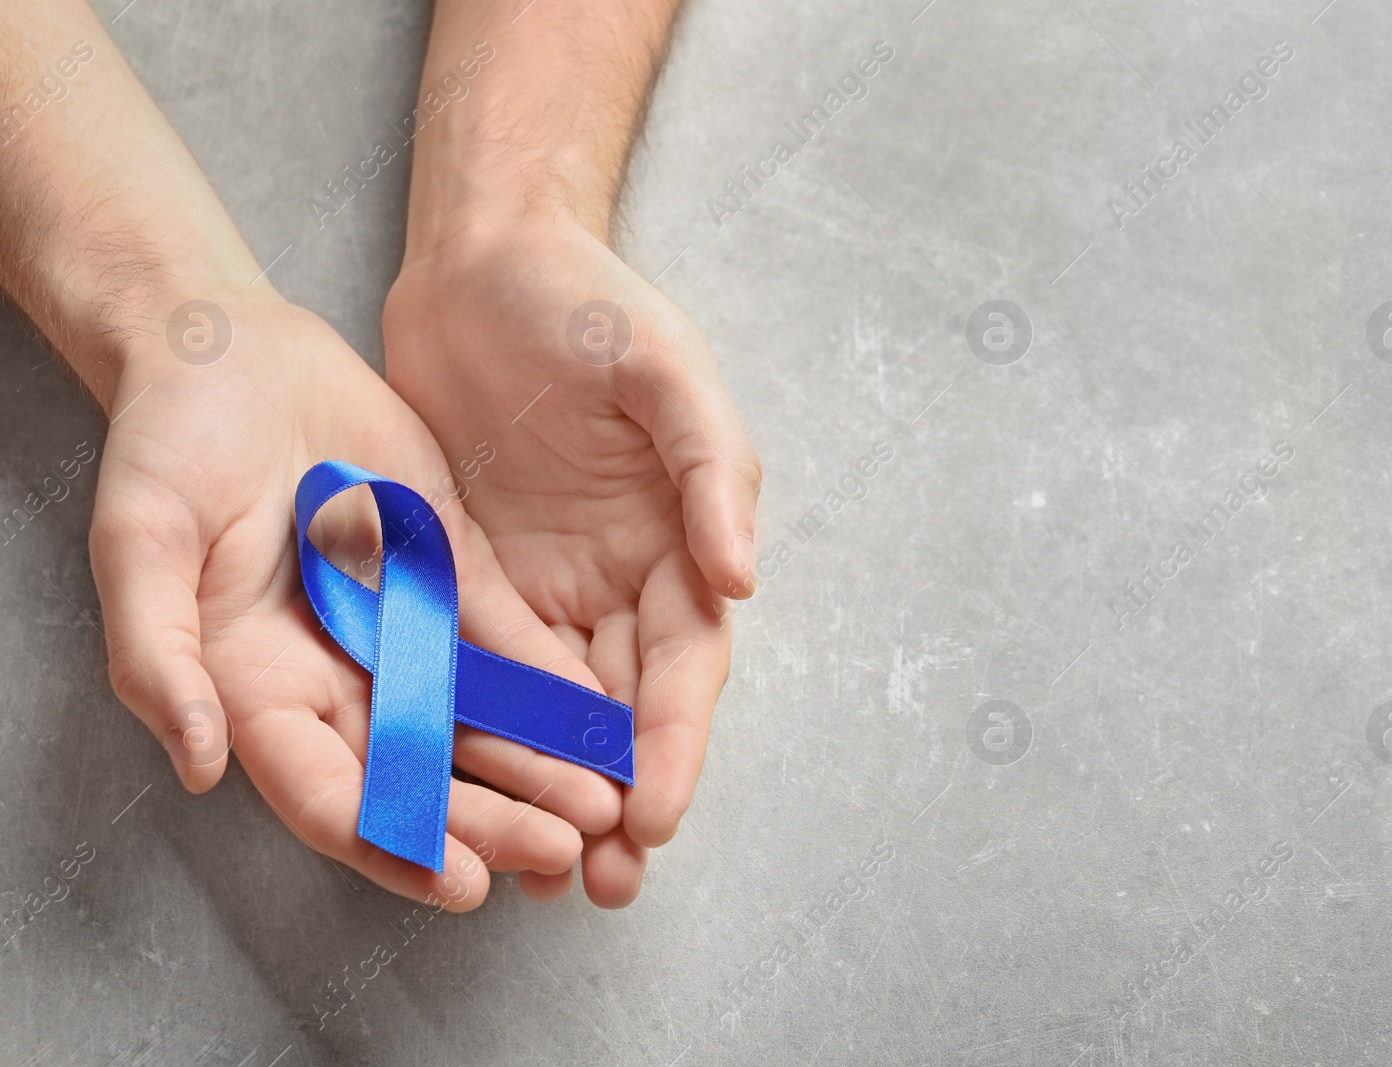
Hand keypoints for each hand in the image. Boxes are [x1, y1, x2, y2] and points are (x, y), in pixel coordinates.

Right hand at [91, 292, 622, 908]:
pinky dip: (554, 683)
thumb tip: (199, 763)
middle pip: (422, 776)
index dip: (393, 847)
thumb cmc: (166, 449)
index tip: (463, 886)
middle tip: (563, 848)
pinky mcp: (449, 580)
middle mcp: (339, 681)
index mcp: (259, 691)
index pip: (331, 797)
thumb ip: (158, 654)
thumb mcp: (139, 543)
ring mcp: (400, 633)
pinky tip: (606, 713)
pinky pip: (509, 642)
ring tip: (604, 802)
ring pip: (478, 722)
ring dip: (539, 767)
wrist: (232, 356)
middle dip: (493, 820)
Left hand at [384, 213, 761, 906]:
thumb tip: (743, 581)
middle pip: (623, 713)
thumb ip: (709, 471)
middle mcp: (616, 582)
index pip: (683, 669)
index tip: (657, 817)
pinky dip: (478, 738)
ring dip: (551, 793)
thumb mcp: (665, 372)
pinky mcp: (470, 578)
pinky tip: (464, 793)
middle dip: (619, 800)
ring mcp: (543, 587)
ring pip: (552, 714)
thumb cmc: (589, 303)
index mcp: (676, 545)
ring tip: (540, 873)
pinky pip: (475, 671)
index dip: (676, 745)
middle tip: (602, 882)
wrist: (483, 262)